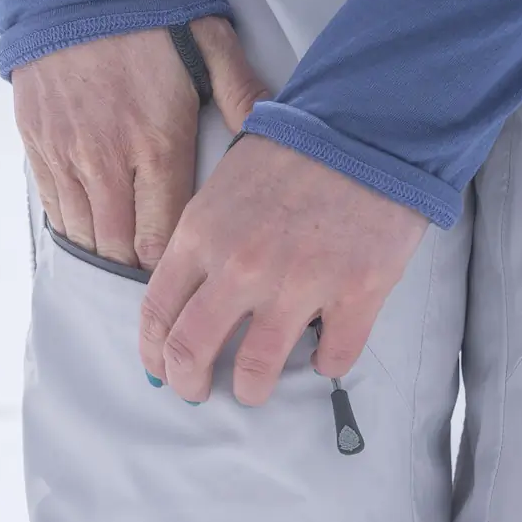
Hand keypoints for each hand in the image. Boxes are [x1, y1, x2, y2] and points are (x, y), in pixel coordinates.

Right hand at [13, 17, 267, 268]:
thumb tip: (275, 131)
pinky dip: (74, 228)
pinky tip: (94, 231)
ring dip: (106, 253)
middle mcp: (107, 160)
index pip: (163, 237)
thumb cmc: (146, 13)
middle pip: (120, 249)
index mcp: (157, 143)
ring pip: (85, 237)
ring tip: (128, 259)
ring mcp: (66, 155)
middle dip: (140, 269)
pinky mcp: (36, 145)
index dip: (174, 264)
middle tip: (160, 276)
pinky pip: (54, 211)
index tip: (188, 268)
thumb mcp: (210, 43)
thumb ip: (242, 94)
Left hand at [140, 135, 429, 404]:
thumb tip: (185, 298)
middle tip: (197, 393)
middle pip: (192, 351)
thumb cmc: (295, 153)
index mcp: (201, 235)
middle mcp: (241, 266)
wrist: (368, 128)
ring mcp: (298, 283)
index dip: (154, 352)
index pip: (157, 312)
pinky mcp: (355, 293)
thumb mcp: (223, 187)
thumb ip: (200, 242)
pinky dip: (326, 366)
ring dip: (251, 390)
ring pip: (256, 370)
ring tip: (255, 390)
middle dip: (188, 385)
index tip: (161, 368)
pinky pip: (332, 357)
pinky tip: (323, 357)